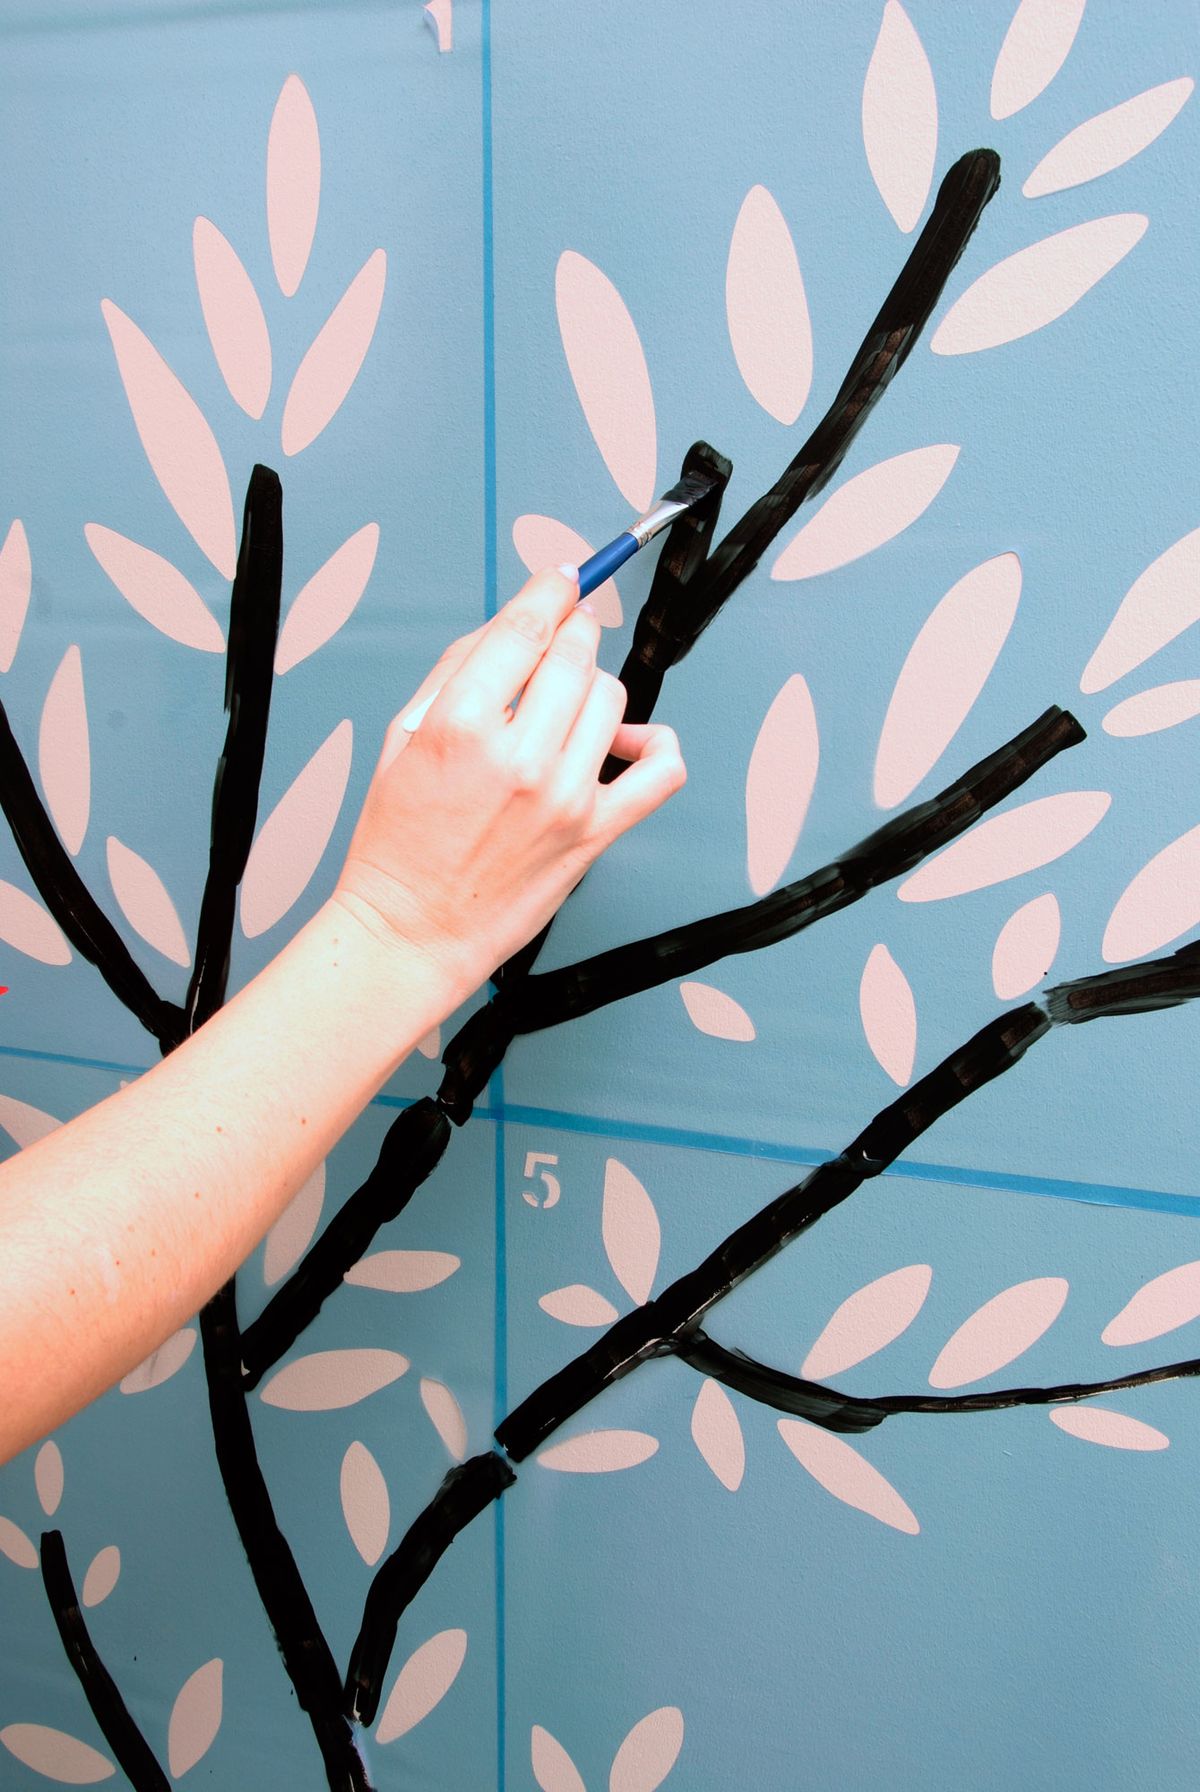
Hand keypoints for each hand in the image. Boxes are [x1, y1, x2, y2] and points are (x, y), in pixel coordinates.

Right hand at [332, 565, 685, 996]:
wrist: (412, 931)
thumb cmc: (399, 843)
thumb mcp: (402, 738)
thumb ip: (458, 672)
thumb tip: (511, 626)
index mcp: (460, 724)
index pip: (525, 628)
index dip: (551, 590)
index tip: (562, 579)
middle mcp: (518, 756)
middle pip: (575, 655)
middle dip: (571, 634)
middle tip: (561, 638)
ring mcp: (564, 796)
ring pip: (610, 699)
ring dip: (592, 689)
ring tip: (564, 708)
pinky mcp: (596, 833)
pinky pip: (661, 770)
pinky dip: (657, 743)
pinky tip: (628, 741)